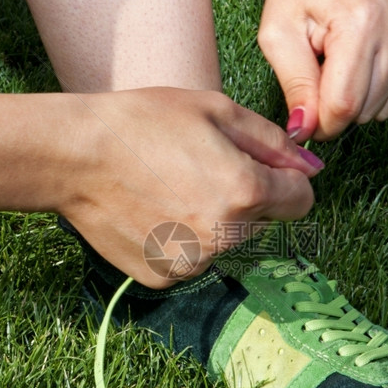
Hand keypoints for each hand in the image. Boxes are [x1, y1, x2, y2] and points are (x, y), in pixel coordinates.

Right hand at [56, 88, 320, 287]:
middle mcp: (226, 237)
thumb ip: (274, 143)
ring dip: (214, 221)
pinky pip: (192, 259)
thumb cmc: (144, 122)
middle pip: (263, 222)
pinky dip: (181, 240)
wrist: (75, 156)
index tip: (259, 167)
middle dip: (247, 198)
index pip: (302, 201)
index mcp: (247, 192)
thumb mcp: (216, 110)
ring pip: (227, 243)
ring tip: (171, 188)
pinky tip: (153, 212)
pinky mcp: (163, 277)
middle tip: (200, 169)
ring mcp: (193, 263)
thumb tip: (312, 168)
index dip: (285, 180)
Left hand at [259, 0, 387, 139]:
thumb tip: (304, 133)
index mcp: (360, 21)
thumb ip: (293, 86)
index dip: (322, 124)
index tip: (306, 117)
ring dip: (359, 99)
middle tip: (319, 75)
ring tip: (340, 63)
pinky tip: (363, 58)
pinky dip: (379, 86)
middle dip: (337, 108)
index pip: (344, 105)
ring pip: (386, 106)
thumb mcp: (278, 35)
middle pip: (366, 109)